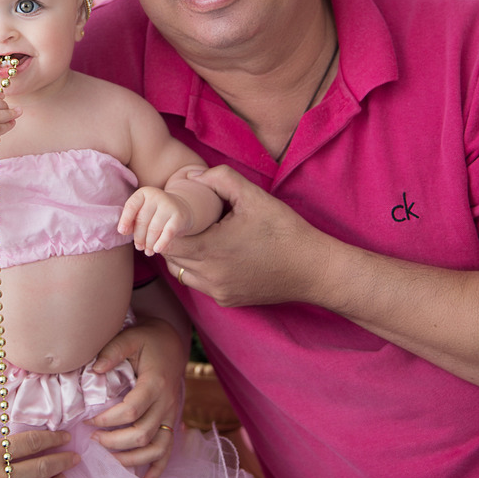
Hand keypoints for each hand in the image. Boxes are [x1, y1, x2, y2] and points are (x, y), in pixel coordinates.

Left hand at [88, 318, 184, 477]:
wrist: (171, 343)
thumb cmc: (148, 340)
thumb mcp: (130, 337)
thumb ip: (112, 351)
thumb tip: (94, 369)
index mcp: (155, 383)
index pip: (131, 411)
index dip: (108, 419)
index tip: (88, 419)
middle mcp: (166, 402)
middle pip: (141, 434)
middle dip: (114, 442)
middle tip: (93, 438)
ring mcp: (171, 415)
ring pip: (155, 448)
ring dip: (131, 458)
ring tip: (108, 456)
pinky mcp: (171, 421)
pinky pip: (168, 451)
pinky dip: (157, 469)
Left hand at [118, 187, 194, 254]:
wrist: (182, 208)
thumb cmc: (156, 213)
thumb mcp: (142, 212)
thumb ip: (131, 220)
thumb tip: (123, 231)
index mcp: (144, 193)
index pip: (131, 206)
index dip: (125, 220)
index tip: (122, 232)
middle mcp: (156, 196)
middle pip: (142, 221)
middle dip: (139, 237)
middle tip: (139, 247)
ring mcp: (169, 206)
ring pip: (154, 229)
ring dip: (149, 243)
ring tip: (148, 251)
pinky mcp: (179, 217)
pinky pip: (168, 233)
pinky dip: (161, 243)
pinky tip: (157, 250)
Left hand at [165, 165, 330, 306]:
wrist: (314, 269)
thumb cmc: (284, 230)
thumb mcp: (254, 196)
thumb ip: (220, 178)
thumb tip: (191, 176)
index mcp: (211, 249)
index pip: (165, 241)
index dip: (165, 226)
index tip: (176, 212)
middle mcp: (210, 276)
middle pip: (170, 257)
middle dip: (172, 238)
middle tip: (185, 221)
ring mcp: (218, 291)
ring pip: (182, 272)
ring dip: (184, 255)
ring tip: (199, 236)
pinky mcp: (227, 300)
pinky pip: (200, 284)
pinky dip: (200, 269)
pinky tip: (217, 254)